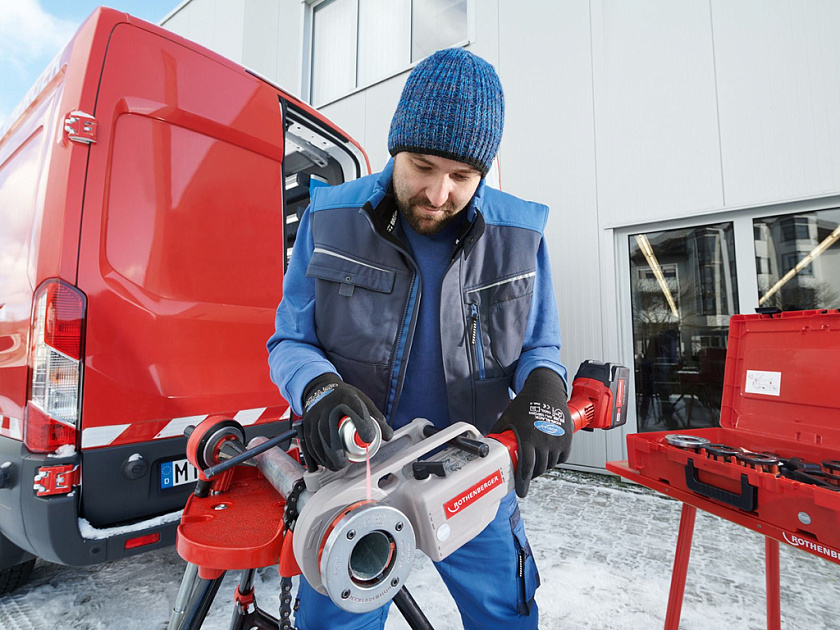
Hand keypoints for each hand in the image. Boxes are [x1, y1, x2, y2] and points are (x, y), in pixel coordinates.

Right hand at [301, 373, 392, 470]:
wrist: (321, 388)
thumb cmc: (344, 398)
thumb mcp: (363, 402)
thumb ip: (377, 419)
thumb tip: (387, 436)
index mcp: (346, 398)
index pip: (356, 411)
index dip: (363, 426)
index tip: (368, 439)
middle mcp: (328, 405)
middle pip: (329, 429)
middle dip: (335, 451)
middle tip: (344, 463)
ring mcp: (315, 414)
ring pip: (317, 438)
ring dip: (325, 456)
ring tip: (336, 466)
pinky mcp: (306, 422)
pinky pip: (309, 442)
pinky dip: (316, 455)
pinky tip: (324, 462)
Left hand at [490, 368, 571, 496]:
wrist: (545, 390)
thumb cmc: (525, 404)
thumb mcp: (507, 418)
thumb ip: (498, 434)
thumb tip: (487, 447)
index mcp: (528, 436)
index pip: (526, 466)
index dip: (523, 482)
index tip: (521, 492)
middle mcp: (544, 439)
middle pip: (539, 468)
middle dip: (531, 475)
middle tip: (525, 475)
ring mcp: (558, 439)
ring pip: (550, 464)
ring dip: (543, 467)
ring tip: (535, 464)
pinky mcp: (567, 438)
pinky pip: (562, 457)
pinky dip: (555, 460)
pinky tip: (547, 456)